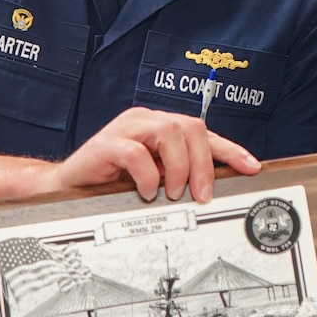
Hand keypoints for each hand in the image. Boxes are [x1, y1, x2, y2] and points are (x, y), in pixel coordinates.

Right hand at [47, 107, 258, 202]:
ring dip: (179, 166)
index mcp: (159, 128)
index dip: (229, 149)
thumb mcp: (154, 179)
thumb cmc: (109, 184)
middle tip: (202, 194)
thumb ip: (178, 175)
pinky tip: (148, 191)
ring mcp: (124, 129)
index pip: (202, 132)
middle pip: (190, 127)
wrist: (66, 188)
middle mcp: (145, 122)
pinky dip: (148, 174)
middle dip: (204, 163)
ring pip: (169, 131)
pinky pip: (135, 151)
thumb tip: (212, 188)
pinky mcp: (104, 144)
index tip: (250, 167)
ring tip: (172, 192)